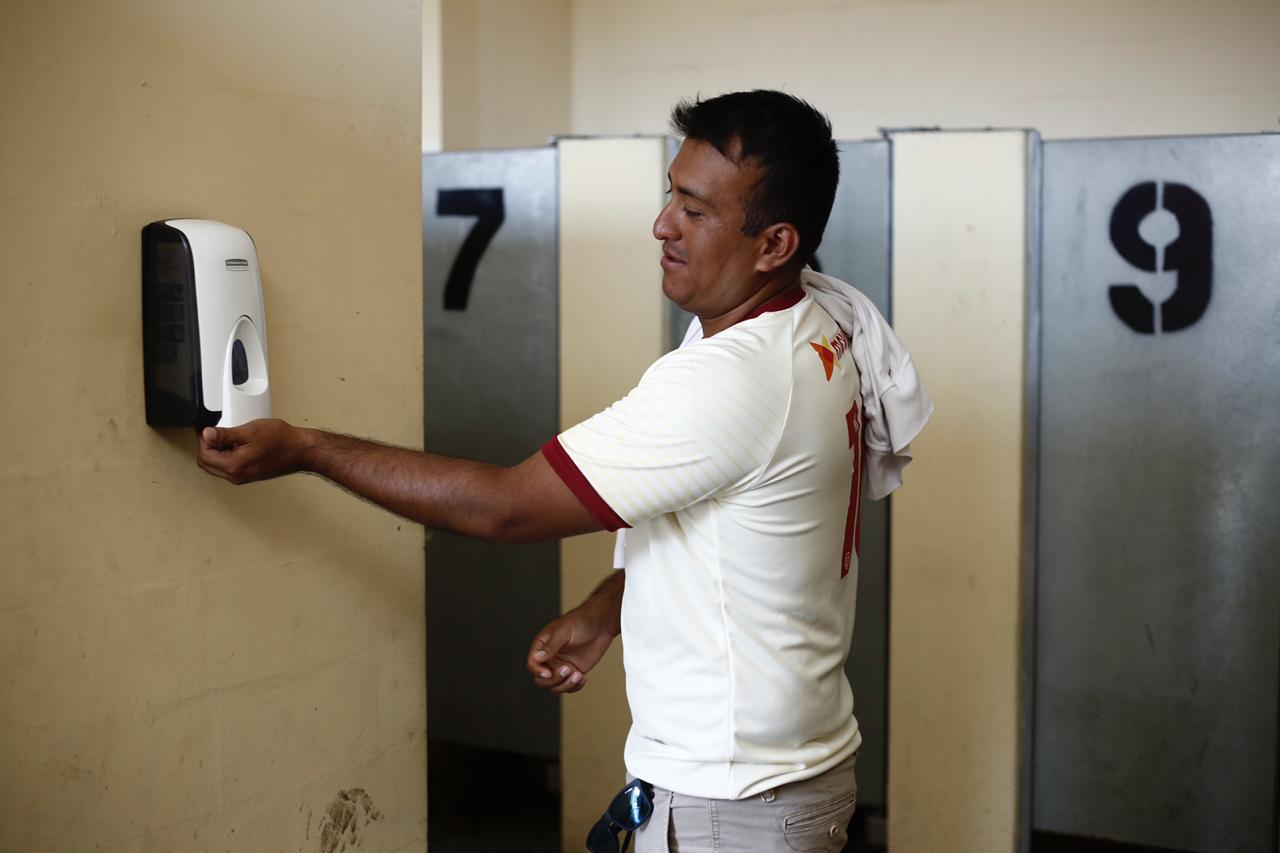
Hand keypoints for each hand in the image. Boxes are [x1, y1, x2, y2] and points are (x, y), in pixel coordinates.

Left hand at [196, 418, 310, 484]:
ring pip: (217, 466)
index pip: (204, 455)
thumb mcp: (250, 431)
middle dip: (206, 447)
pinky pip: (229, 468)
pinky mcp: (249, 475)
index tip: (206, 428)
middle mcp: (236, 476)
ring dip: (216, 452)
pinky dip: (226, 456)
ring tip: (227, 436)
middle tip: (213, 432)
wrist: (301, 451)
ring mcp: (242, 477)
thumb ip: (225, 434)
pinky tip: (236, 444)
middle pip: (207, 464)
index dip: (202, 439)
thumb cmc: (282, 441)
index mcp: (234, 466)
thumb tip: (206, 434)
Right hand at [526, 604, 615, 694]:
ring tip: (578, 674)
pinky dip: (575, 687)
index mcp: (542, 646)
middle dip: (554, 679)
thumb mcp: (564, 631)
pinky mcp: (574, 672)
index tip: (549, 673)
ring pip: (555, 686)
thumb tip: (537, 657)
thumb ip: (550, 645)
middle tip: (568, 669)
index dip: (538, 671)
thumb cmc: (580, 621)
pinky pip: (569, 687)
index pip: (533, 664)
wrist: (601, 624)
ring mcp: (561, 666)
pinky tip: (583, 677)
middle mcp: (550, 658)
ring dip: (566, 685)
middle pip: (542, 680)